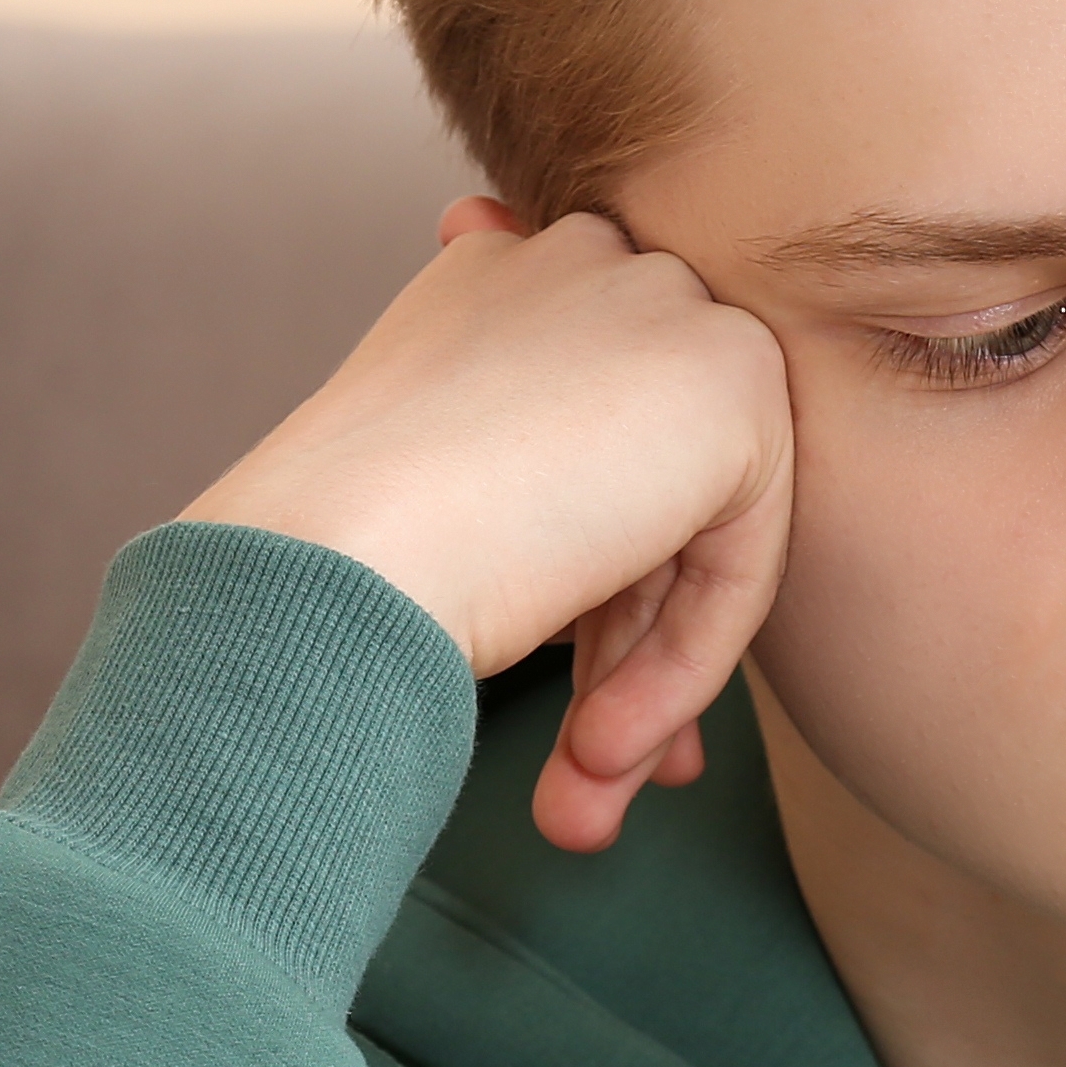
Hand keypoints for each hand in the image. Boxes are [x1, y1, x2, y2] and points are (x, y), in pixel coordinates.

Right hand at [185, 201, 792, 850]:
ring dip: (639, 683)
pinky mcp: (732, 378)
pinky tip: (592, 751)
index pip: (586, 442)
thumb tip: (627, 564)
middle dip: (617, 648)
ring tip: (576, 803)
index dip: (583, 583)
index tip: (564, 710)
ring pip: (695, 538)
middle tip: (576, 770)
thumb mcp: (438, 500)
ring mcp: (664, 305)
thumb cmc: (340, 560)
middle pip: (648, 492)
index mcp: (500, 276)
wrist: (326, 561)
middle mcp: (586, 263)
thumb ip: (540, 484)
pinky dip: (680, 669)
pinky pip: (739, 561)